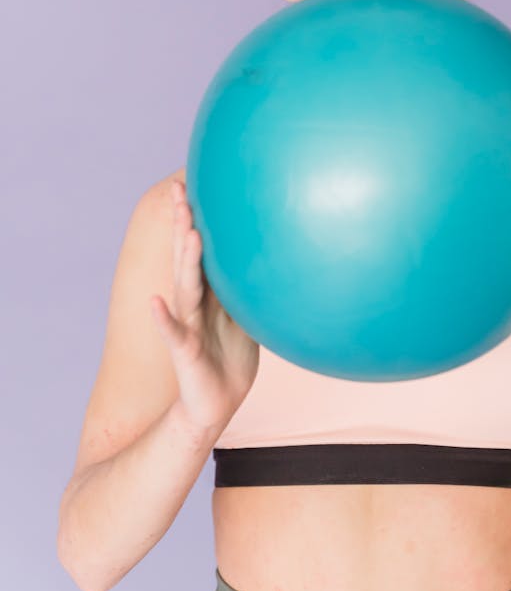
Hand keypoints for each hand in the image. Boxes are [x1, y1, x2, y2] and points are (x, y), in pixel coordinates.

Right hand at [150, 179, 259, 432]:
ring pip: (186, 286)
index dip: (197, 219)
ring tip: (185, 231)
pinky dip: (165, 317)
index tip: (194, 184)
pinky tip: (155, 301)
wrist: (215, 406)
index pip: (202, 250)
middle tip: (180, 191)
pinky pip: (175, 332)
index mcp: (211, 293)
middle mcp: (196, 303)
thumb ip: (250, 288)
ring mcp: (189, 325)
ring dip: (185, 259)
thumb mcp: (246, 316)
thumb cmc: (231, 358)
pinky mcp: (186, 352)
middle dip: (184, 225)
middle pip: (189, 258)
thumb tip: (275, 256)